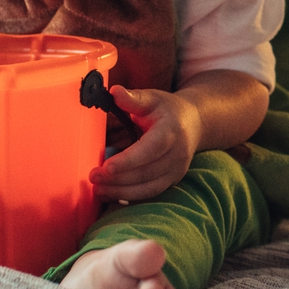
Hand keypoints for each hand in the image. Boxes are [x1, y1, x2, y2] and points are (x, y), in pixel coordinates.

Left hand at [90, 86, 199, 201]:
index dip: (128, 160)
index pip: (150, 149)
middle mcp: (177, 154)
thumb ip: (133, 98)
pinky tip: (110, 193)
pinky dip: (129, 196)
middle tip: (93, 176)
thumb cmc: (168, 110)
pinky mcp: (172, 181)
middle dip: (118, 178)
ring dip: (121, 191)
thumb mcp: (152, 98)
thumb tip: (114, 91)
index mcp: (172, 131)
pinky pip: (150, 193)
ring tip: (97, 189)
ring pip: (148, 188)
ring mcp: (176, 170)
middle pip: (146, 172)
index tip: (106, 166)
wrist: (195, 123)